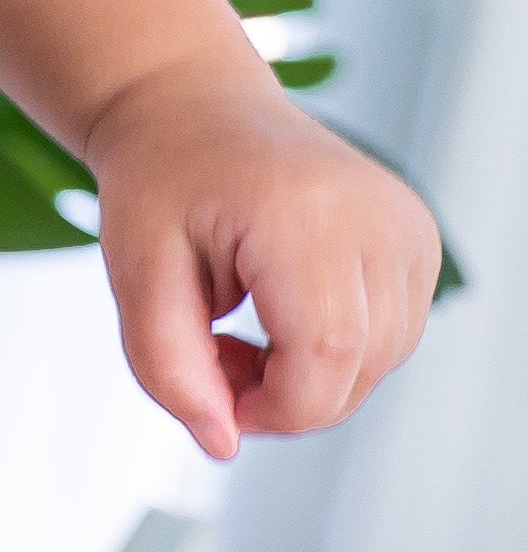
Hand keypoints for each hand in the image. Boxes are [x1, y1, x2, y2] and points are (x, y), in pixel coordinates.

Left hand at [87, 53, 443, 457]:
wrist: (191, 106)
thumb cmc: (159, 181)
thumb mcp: (133, 271)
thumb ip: (166, 366)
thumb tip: (222, 444)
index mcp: (304, 213)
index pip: (325, 355)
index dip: (274, 408)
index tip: (218, 402)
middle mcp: (377, 216)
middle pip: (358, 368)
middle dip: (285, 397)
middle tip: (212, 359)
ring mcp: (409, 226)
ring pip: (381, 362)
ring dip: (309, 375)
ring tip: (237, 330)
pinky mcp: (418, 238)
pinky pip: (391, 335)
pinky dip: (335, 349)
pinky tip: (279, 313)